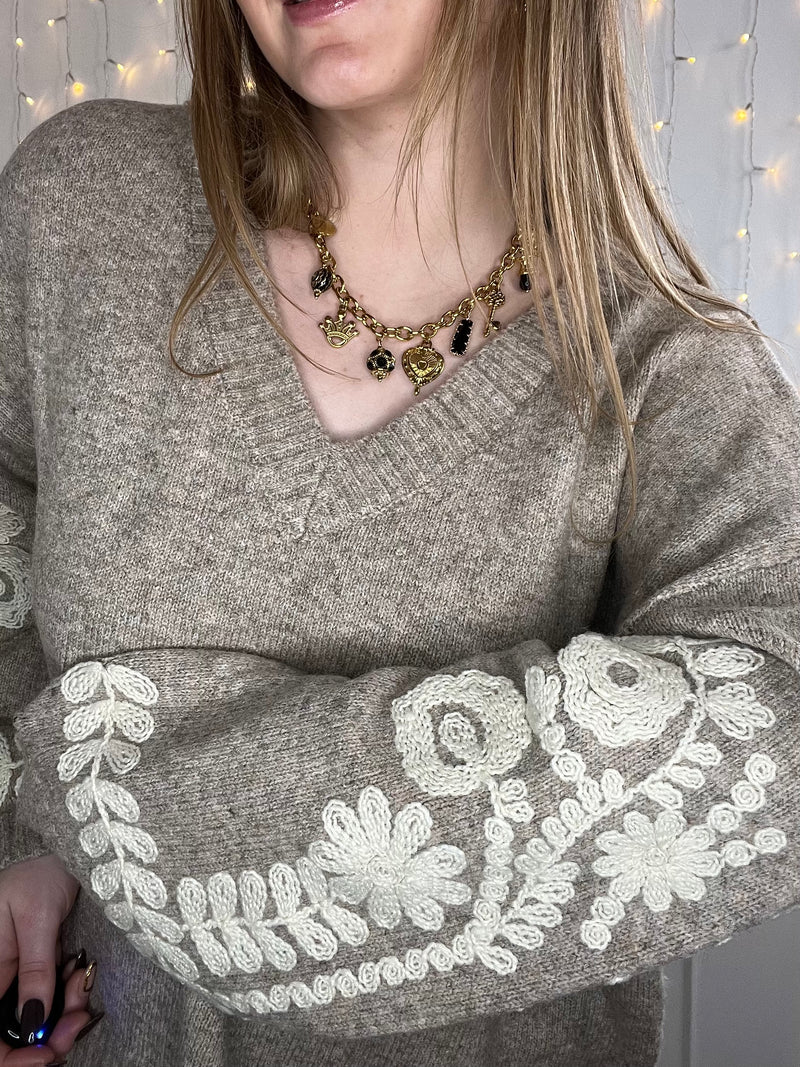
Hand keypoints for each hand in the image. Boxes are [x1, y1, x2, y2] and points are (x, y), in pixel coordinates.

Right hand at [0, 855, 93, 1064]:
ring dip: (65, 1012)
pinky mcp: (36, 974)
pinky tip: (81, 973)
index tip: (46, 1054)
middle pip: (16, 1033)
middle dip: (50, 1036)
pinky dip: (71, 994)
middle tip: (79, 1018)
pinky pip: (52, 999)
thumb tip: (32, 1022)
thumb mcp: (37, 920)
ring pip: (38, 1019)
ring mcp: (17, 980)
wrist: (62, 855)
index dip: (11, 1059)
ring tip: (82, 980)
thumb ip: (35, 970)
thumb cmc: (39, 876)